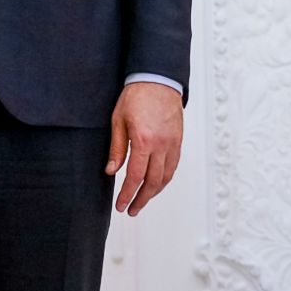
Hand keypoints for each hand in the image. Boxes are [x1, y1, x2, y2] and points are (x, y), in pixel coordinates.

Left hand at [106, 81, 182, 215]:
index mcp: (143, 141)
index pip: (135, 176)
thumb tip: (111, 171)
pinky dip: (164, 179)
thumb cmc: (134, 97)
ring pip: (165, 177)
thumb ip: (116, 148)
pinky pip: (173, 166)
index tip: (120, 206)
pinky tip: (155, 185)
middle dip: (141, 199)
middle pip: (153, 182)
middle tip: (130, 210)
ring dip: (154, 192)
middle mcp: (161, 146)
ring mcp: (172, 144)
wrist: (158, 80)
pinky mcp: (178, 141)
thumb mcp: (118, 120)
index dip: (127, 194)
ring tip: (141, 201)